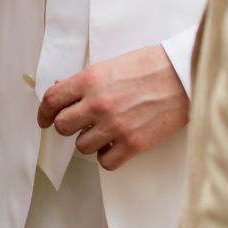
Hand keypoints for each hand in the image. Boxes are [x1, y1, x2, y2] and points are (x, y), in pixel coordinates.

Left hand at [37, 44, 187, 170]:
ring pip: (82, 146)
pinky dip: (107, 156)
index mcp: (90, 80)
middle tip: (79, 124)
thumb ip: (85, 81)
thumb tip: (63, 90)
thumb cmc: (151, 66)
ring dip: (89, 141)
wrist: (184, 76)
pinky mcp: (133, 144)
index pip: (52, 100)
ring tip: (104, 132)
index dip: (44, 112)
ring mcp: (115, 126)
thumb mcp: (111, 65)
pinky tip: (115, 145)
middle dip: (68, 126)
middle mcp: (98, 104)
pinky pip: (105, 162)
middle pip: (63, 127)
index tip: (45, 119)